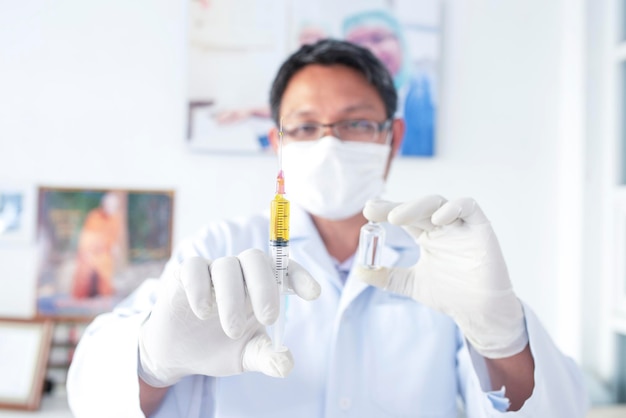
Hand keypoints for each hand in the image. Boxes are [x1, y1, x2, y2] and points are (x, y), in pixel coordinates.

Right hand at [138, 249, 320, 386]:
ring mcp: (213, 271)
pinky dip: (200, 288)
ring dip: (232, 298)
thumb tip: (285, 365)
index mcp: (262, 287)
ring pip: (226, 266)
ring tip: (232, 330)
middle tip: (269, 318)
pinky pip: (195, 268)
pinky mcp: (186, 274)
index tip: (313, 294)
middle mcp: (240, 273)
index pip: (284, 270)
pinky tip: (203, 312)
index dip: (300, 276)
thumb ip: (267, 357)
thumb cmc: (220, 346)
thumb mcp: (246, 355)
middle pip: (256, 259)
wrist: (179, 354)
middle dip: (266, 287)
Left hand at [356, 196, 527, 358]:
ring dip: (416, 206)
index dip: (386, 210)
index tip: (367, 211)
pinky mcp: (481, 227)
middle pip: (417, 207)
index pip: (404, 215)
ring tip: (395, 217)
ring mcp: (461, 225)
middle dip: (395, 207)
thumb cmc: (450, 295)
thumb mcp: (410, 284)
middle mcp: (442, 227)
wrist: (478, 313)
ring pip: (438, 203)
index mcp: (427, 235)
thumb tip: (358, 272)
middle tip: (374, 211)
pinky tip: (437, 218)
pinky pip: (469, 207)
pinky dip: (454, 208)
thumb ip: (386, 277)